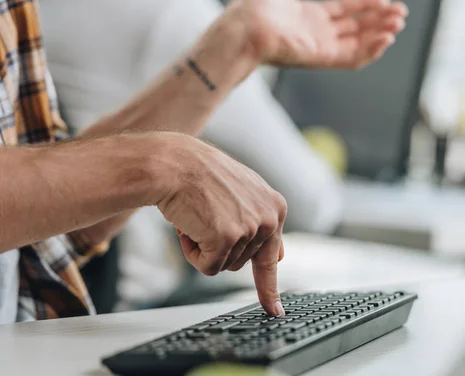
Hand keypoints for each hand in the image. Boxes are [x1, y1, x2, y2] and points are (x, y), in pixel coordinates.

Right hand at [154, 133, 286, 314]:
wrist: (173, 163)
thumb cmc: (201, 175)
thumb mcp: (243, 193)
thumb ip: (262, 223)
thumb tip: (281, 256)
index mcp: (275, 207)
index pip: (273, 255)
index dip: (269, 287)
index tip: (274, 310)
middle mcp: (268, 219)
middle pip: (240, 262)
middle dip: (217, 245)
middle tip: (205, 216)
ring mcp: (249, 230)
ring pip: (223, 265)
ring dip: (203, 246)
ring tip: (197, 215)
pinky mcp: (227, 239)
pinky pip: (207, 268)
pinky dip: (191, 253)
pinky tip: (188, 226)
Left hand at [230, 0, 408, 68]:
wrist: (241, 26)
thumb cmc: (250, 6)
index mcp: (307, 17)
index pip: (344, 12)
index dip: (364, 5)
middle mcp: (315, 33)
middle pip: (355, 28)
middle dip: (379, 20)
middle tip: (401, 13)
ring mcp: (318, 47)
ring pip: (357, 44)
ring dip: (380, 34)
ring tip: (398, 23)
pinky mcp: (319, 58)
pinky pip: (350, 58)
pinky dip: (369, 50)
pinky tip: (385, 39)